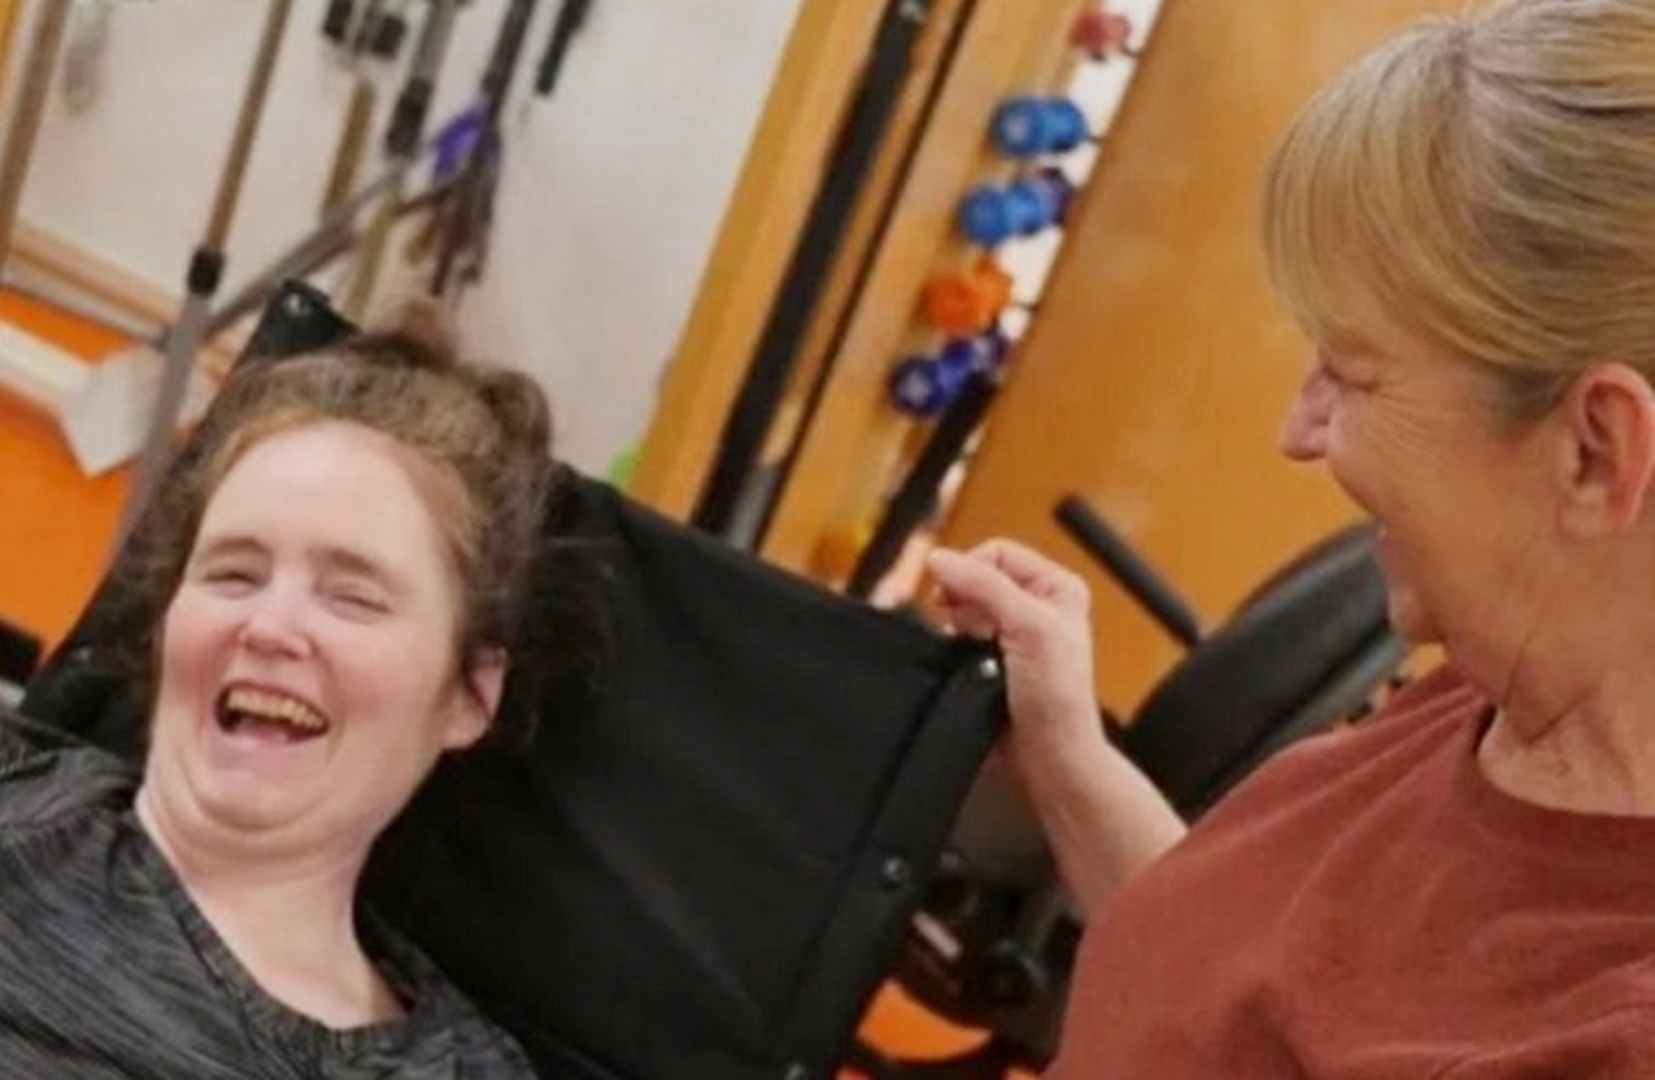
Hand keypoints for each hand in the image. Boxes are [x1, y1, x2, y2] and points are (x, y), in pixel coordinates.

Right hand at [926, 540, 1100, 756]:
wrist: (1047, 755)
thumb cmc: (1058, 699)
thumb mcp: (1028, 627)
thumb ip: (983, 587)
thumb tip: (942, 559)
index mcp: (1057, 587)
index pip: (998, 552)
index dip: (971, 569)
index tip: (953, 594)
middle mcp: (1037, 605)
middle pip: (976, 578)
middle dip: (963, 601)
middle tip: (969, 627)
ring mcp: (1013, 632)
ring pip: (963, 607)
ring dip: (958, 626)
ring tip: (974, 650)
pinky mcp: (993, 657)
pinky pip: (957, 635)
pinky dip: (954, 646)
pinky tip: (966, 663)